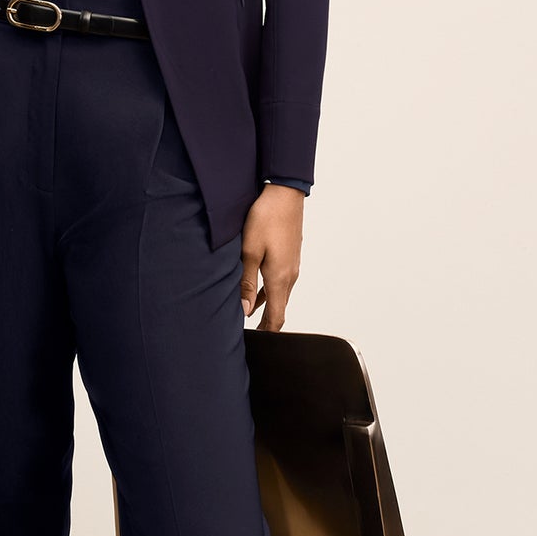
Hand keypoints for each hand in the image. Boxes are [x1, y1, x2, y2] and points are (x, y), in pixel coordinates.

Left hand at [241, 185, 305, 330]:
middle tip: (251, 334)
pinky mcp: (290, 255)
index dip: (268, 332)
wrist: (284, 192)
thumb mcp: (249, 251)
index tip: (257, 343)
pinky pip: (281, 280)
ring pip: (279, 293)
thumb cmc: (265, 217)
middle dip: (266, 322)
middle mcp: (290, 274)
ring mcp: (292, 264)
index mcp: (280, 278)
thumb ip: (246, 282)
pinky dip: (269, 290)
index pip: (277, 316)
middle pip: (279, 307)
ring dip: (267, 306)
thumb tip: (244, 310)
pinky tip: (256, 289)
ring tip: (250, 315)